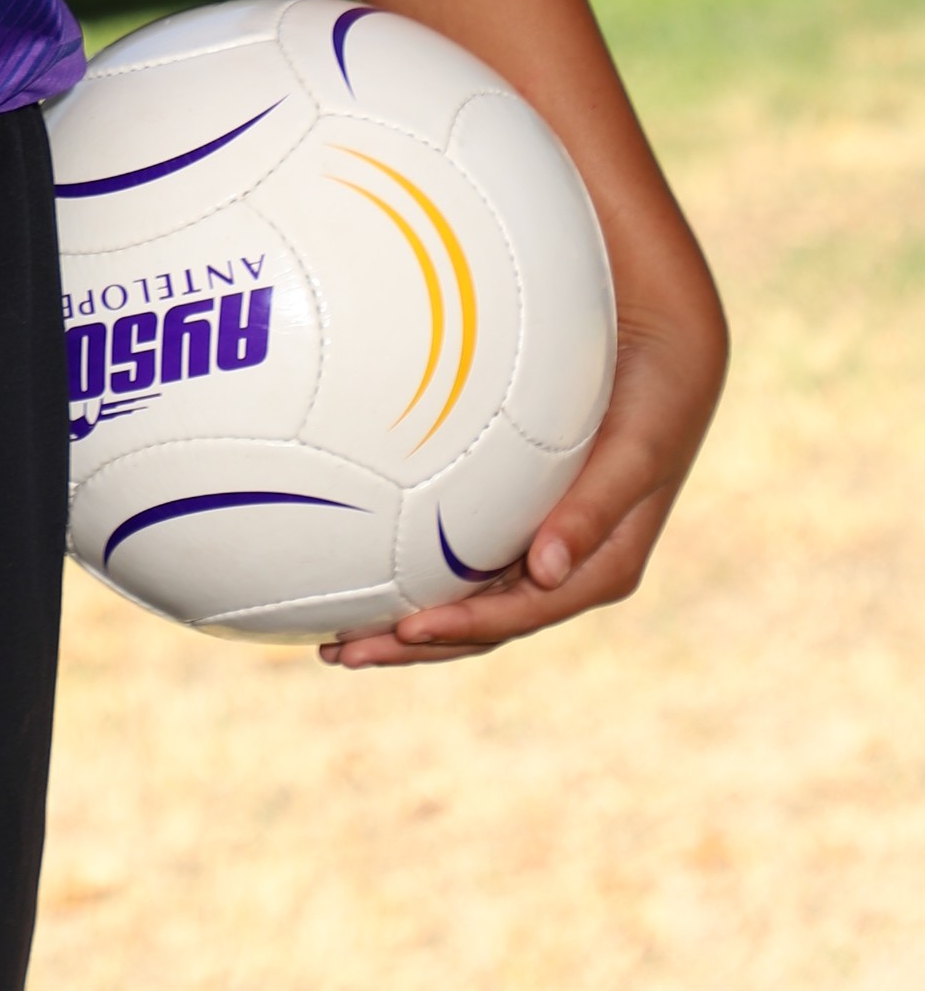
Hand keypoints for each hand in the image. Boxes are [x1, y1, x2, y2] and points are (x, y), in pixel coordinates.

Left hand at [320, 243, 727, 669]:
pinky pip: (451, 546)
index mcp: (598, 564)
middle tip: (339, 654)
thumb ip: (595, 508)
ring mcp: (532, 535)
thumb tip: (546, 573)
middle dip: (413, 645)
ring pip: (460, 593)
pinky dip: (405, 564)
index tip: (407, 629)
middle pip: (479, 620)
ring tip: (330, 637)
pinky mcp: (508, 503)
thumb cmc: (653, 394)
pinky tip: (351, 560)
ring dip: (399, 619)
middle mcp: (560, 561)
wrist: (660, 336)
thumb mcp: (636, 449)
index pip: (522, 612)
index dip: (467, 628)